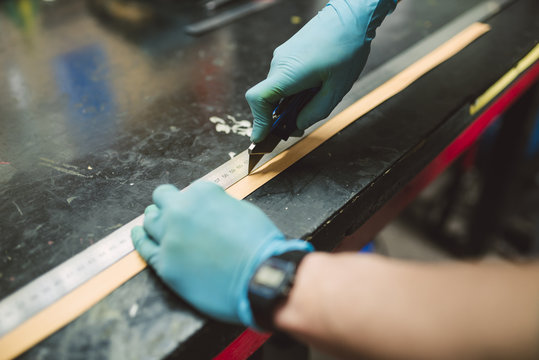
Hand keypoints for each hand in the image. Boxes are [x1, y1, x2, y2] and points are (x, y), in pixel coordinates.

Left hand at [131, 181, 312, 326]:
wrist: (260, 276)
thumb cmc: (258, 244)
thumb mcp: (242, 209)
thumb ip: (218, 206)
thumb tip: (208, 213)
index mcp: (202, 193)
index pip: (188, 191)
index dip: (193, 203)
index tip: (197, 211)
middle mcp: (180, 211)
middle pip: (162, 200)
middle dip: (168, 205)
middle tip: (174, 214)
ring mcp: (169, 238)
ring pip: (149, 222)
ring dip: (154, 221)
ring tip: (155, 224)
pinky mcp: (165, 264)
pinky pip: (144, 249)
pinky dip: (140, 239)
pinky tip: (139, 235)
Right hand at [245, 0, 396, 142]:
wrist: (351, 15)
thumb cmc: (347, 48)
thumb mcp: (336, 89)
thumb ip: (314, 112)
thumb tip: (296, 125)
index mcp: (288, 73)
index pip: (258, 100)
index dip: (257, 121)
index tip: (261, 137)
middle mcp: (279, 64)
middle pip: (268, 99)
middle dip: (280, 117)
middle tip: (300, 127)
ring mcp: (282, 57)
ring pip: (277, 90)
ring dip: (289, 103)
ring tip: (315, 100)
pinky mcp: (288, 54)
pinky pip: (283, 79)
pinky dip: (292, 91)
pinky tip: (314, 88)